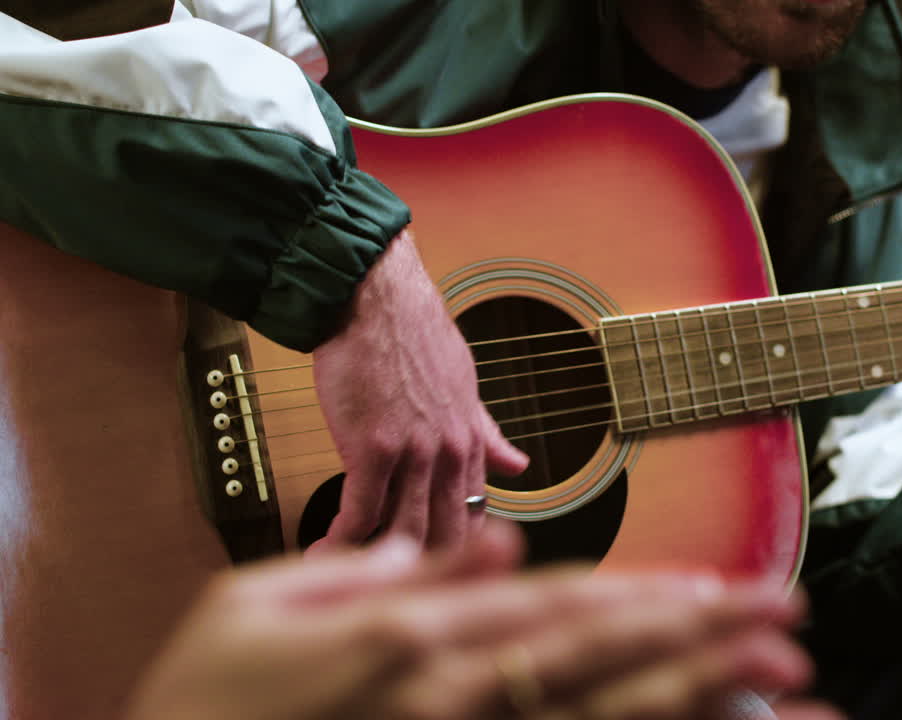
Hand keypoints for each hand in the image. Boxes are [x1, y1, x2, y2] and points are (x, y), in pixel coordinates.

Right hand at [124, 524, 827, 719]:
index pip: (555, 608)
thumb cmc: (199, 698)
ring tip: (779, 687)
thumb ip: (373, 566)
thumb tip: (483, 540)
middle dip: (702, 641)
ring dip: (695, 700)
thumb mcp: (259, 604)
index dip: (648, 598)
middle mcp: (448, 693)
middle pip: (601, 662)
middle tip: (788, 622)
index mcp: (409, 637)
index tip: (724, 589)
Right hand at [312, 229, 527, 549]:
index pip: (474, 516)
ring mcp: (414, 454)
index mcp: (471, 444)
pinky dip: (342, 541)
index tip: (435, 571)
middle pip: (443, 536)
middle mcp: (450, 455)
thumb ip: (487, 432)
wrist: (377, 302)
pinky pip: (359, 512)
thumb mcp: (465, 386)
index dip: (454, 550)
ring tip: (349, 580)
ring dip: (374, 564)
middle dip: (417, 569)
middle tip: (388, 588)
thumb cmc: (414, 338)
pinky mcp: (372, 448)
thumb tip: (519, 464)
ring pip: (401, 533)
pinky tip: (324, 553)